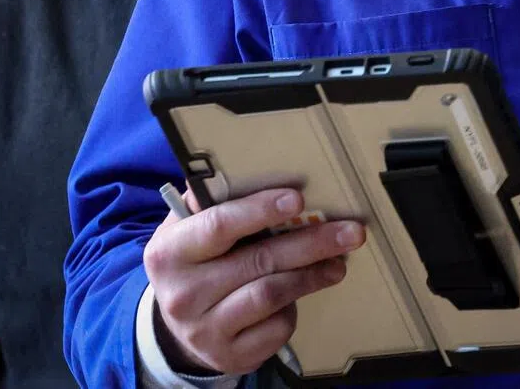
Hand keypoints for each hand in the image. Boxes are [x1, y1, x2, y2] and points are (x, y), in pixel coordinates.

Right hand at [142, 187, 365, 374]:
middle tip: (350, 232)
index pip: (219, 225)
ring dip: (312, 275)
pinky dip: (293, 310)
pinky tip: (300, 295)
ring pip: (271, 294)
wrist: (176, 328)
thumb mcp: (188, 229)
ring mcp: (204, 330)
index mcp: (170, 251)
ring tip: (338, 262)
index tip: (298, 199)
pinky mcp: (228, 356)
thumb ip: (212, 200)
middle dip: (311, 243)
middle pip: (258, 260)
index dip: (261, 210)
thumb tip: (247, 163)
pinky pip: (274, 329)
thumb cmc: (193, 262)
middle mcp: (182, 294)